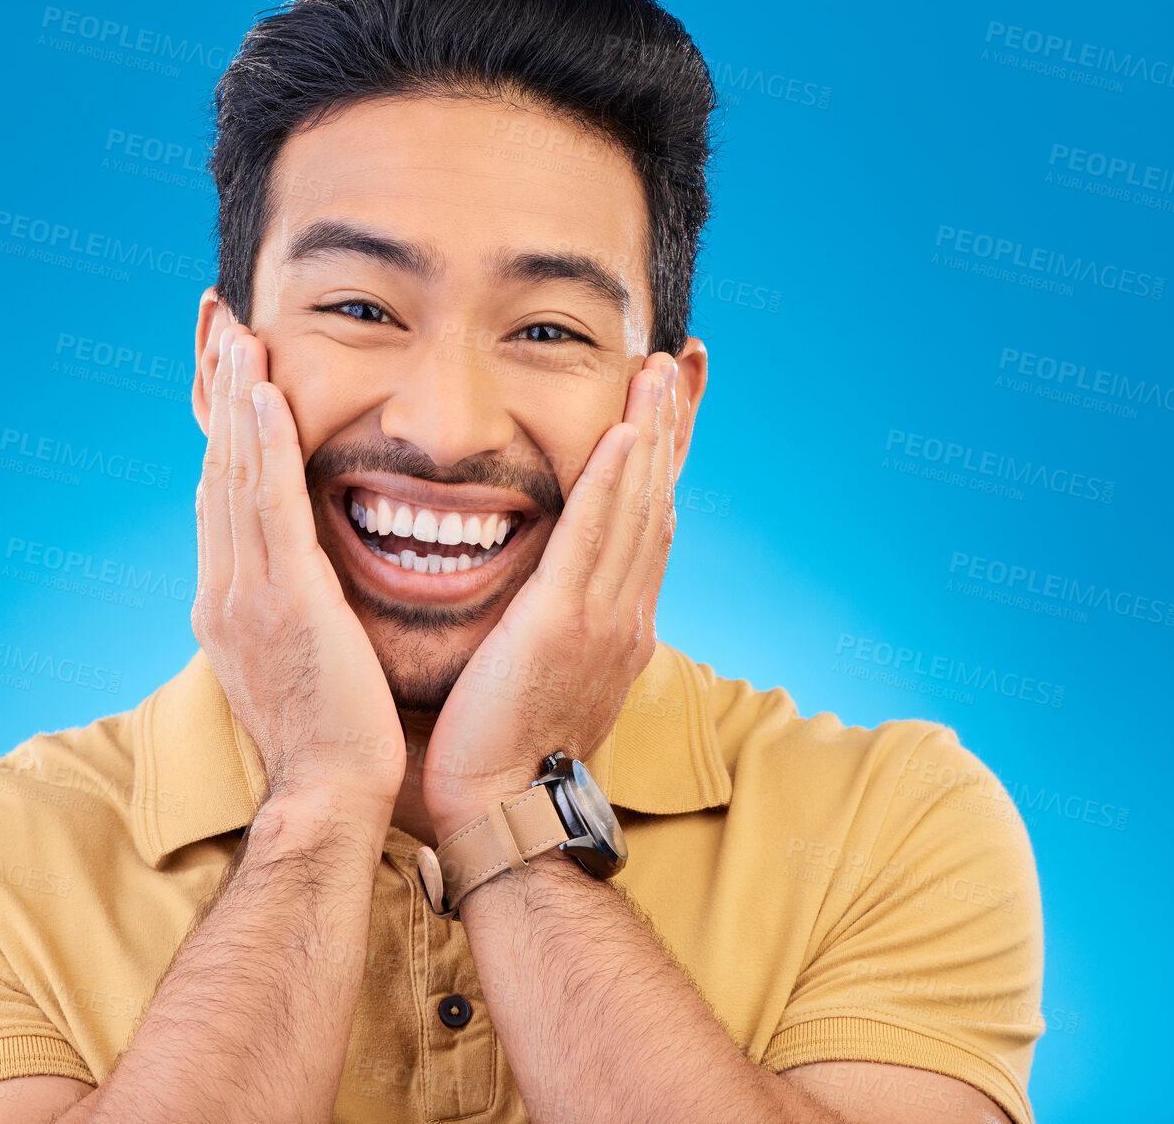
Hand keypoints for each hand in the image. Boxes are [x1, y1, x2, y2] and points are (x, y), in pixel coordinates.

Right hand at [191, 324, 406, 808]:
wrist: (328, 794)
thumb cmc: (328, 734)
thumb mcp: (295, 656)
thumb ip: (289, 603)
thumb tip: (299, 568)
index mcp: (227, 601)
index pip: (220, 494)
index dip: (224, 430)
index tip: (231, 374)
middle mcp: (222, 589)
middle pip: (216, 470)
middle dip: (220, 396)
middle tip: (222, 327)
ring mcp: (245, 594)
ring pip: (235, 476)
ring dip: (236, 400)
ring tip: (239, 336)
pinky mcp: (284, 601)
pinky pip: (269, 508)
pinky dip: (262, 448)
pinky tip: (266, 396)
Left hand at [421, 354, 680, 837]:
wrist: (500, 808)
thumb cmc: (503, 746)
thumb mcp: (543, 672)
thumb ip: (553, 623)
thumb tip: (546, 594)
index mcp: (618, 623)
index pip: (646, 522)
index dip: (658, 460)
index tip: (664, 407)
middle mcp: (626, 613)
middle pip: (654, 501)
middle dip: (666, 429)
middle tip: (673, 366)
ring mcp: (605, 618)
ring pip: (635, 508)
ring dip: (648, 435)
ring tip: (654, 373)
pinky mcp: (568, 624)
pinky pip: (596, 538)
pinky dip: (614, 482)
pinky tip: (624, 433)